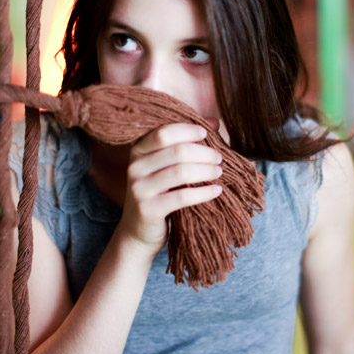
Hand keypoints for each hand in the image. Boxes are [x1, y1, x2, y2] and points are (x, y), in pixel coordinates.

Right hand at [116, 123, 222, 255]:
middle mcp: (134, 167)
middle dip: (203, 152)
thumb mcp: (166, 165)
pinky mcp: (148, 210)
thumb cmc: (159, 193)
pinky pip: (181, 197)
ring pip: (180, 172)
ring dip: (205, 170)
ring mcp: (139, 189)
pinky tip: (217, 191)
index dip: (187, 130)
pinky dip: (203, 193)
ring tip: (219, 172)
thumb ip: (186, 142)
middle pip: (176, 151)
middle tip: (219, 157)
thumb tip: (214, 121)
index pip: (164, 132)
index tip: (207, 133)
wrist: (138, 232)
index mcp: (138, 150)